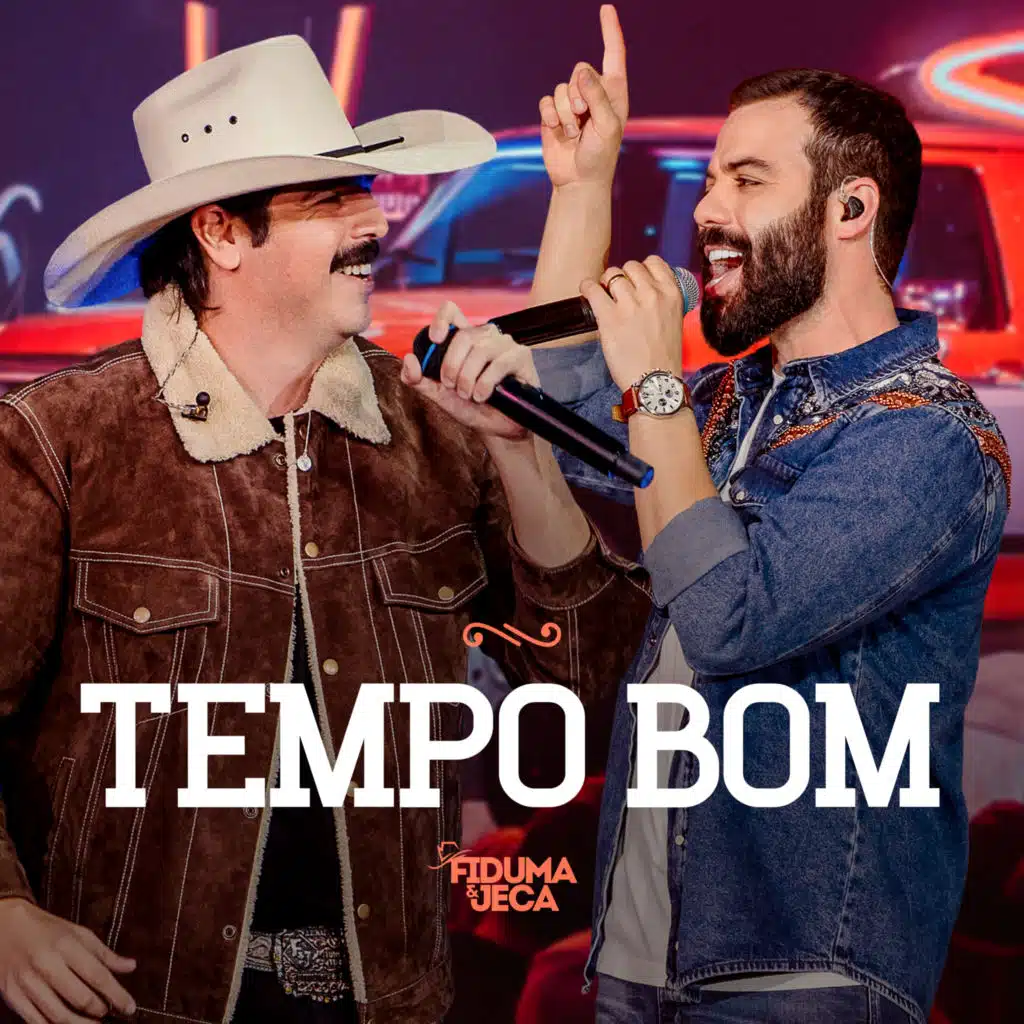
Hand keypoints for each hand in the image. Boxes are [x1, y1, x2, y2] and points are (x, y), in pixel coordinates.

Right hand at [0, 898, 135, 1021]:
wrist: (5, 927)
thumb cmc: (47, 930)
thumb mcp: (79, 934)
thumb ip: (105, 954)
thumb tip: (130, 967)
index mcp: (66, 946)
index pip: (98, 976)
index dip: (117, 995)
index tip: (129, 1008)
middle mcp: (47, 965)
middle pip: (80, 998)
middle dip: (100, 1010)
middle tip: (109, 1012)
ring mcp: (27, 984)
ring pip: (58, 1016)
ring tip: (94, 1023)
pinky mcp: (12, 997)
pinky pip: (36, 1022)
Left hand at [400, 301, 539, 443]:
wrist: (495, 428)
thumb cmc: (470, 407)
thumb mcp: (439, 394)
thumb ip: (418, 379)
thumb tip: (408, 359)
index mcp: (464, 339)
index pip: (452, 312)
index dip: (441, 320)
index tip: (435, 340)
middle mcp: (484, 336)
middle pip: (463, 336)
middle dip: (452, 366)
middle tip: (453, 387)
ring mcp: (504, 344)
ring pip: (480, 350)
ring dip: (469, 378)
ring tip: (469, 395)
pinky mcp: (521, 356)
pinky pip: (500, 363)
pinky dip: (486, 383)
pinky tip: (483, 396)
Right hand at [539, 4, 627, 188]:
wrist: (578, 179)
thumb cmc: (600, 155)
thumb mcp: (607, 126)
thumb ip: (598, 97)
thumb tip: (582, 73)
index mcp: (614, 91)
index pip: (613, 54)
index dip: (610, 31)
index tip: (606, 9)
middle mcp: (593, 92)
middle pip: (579, 70)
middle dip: (579, 96)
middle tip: (584, 119)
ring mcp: (572, 102)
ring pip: (561, 89)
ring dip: (565, 114)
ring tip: (575, 133)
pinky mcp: (553, 113)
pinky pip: (546, 101)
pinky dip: (550, 117)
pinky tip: (558, 132)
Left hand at [580, 258, 684, 390]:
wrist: (655, 382)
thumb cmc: (663, 358)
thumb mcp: (674, 321)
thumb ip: (661, 302)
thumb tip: (640, 291)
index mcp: (672, 294)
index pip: (654, 262)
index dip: (641, 269)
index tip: (635, 280)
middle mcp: (652, 294)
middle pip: (630, 266)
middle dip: (622, 277)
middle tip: (617, 292)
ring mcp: (630, 304)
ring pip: (611, 275)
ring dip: (605, 283)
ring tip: (603, 296)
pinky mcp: (609, 317)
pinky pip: (592, 289)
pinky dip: (587, 287)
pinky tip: (587, 292)